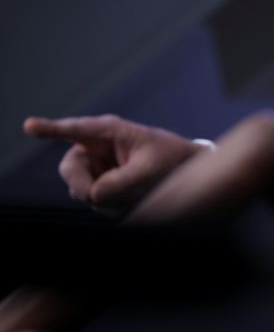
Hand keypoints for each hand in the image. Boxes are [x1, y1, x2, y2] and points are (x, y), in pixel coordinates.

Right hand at [23, 115, 203, 211]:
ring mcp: (97, 167)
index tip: (30, 126)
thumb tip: (94, 195)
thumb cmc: (170, 159)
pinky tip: (133, 198)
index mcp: (109, 131)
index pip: (75, 130)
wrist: (185, 170)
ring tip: (135, 191)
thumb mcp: (150, 170)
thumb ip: (121, 182)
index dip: (50, 129)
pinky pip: (95, 201)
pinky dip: (112, 205)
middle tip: (100, 195)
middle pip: (71, 170)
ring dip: (105, 198)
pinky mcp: (101, 184)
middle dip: (84, 186)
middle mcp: (97, 148)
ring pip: (82, 190)